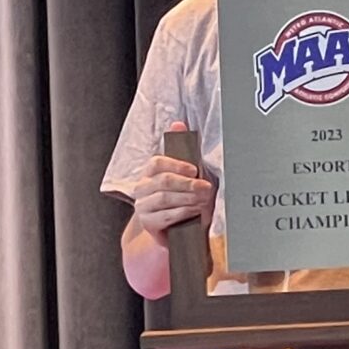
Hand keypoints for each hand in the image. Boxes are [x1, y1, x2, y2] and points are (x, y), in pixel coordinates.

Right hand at [131, 122, 213, 237]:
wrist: (174, 225)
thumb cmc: (182, 194)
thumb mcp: (184, 172)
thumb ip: (181, 148)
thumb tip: (178, 123)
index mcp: (150, 171)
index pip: (156, 162)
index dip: (176, 164)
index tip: (195, 170)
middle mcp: (142, 187)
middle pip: (163, 181)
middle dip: (188, 184)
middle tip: (206, 187)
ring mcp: (142, 206)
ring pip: (164, 198)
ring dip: (188, 198)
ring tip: (204, 199)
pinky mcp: (148, 222)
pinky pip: (166, 216)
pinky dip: (183, 212)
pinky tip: (195, 210)